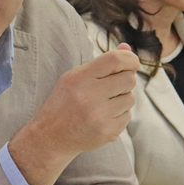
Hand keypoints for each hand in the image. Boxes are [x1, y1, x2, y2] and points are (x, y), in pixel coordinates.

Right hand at [9, 44, 138, 184]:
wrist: (51, 137)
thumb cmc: (64, 103)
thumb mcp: (74, 78)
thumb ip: (101, 63)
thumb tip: (126, 47)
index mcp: (79, 78)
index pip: (115, 60)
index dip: (130, 58)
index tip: (132, 63)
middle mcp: (89, 96)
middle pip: (128, 79)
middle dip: (126, 80)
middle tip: (113, 86)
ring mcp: (99, 116)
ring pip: (130, 98)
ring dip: (122, 99)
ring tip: (104, 104)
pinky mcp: (107, 132)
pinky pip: (127, 116)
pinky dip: (119, 115)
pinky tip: (103, 118)